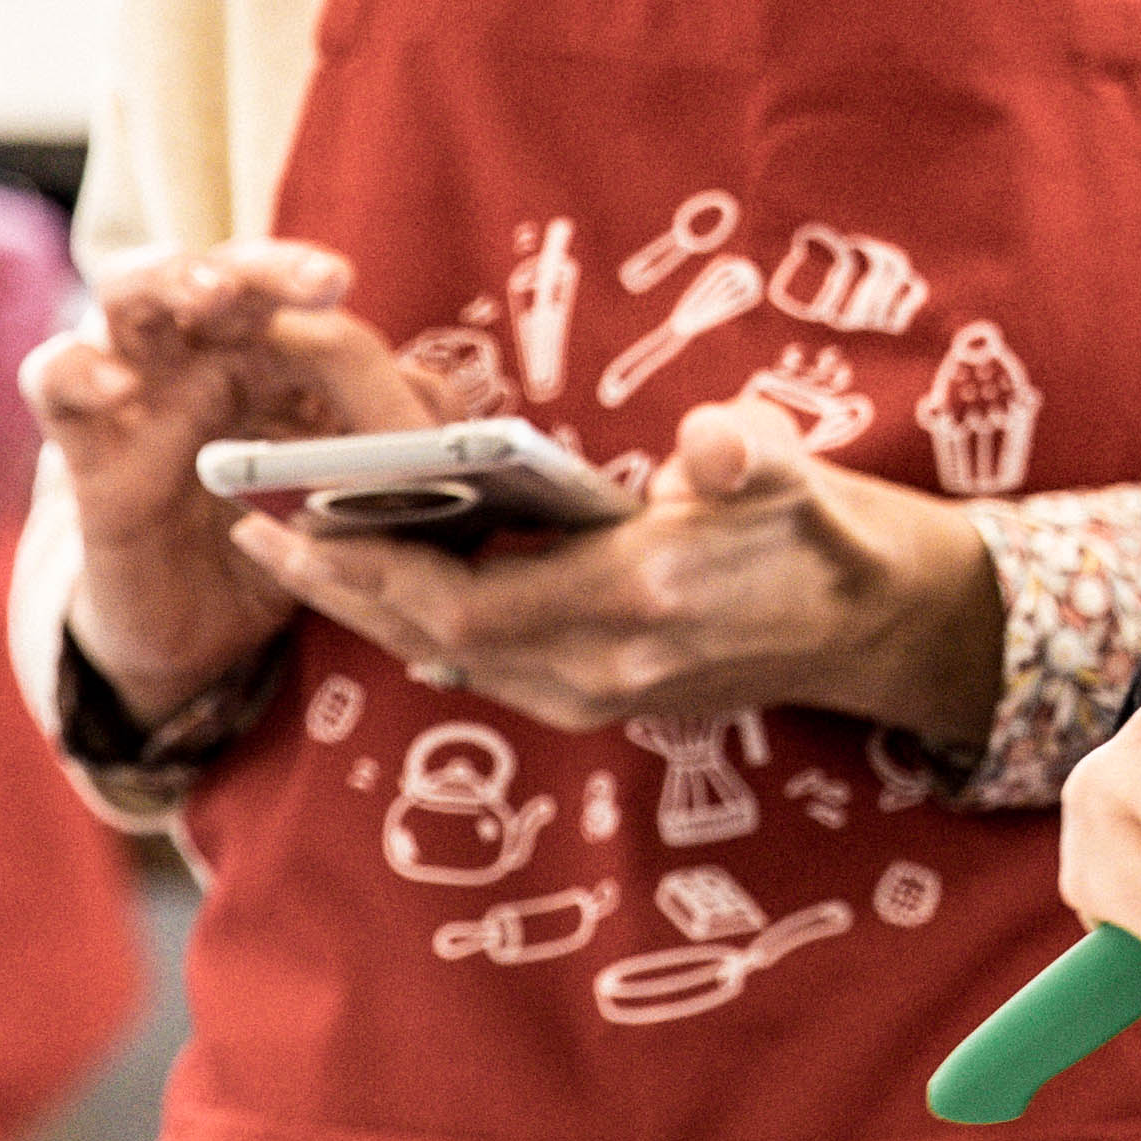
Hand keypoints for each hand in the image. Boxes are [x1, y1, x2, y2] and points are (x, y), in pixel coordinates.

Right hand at [26, 243, 418, 724]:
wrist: (201, 629)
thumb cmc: (284, 538)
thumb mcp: (353, 497)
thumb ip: (395, 451)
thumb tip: (440, 427)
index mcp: (275, 350)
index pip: (300, 299)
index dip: (331, 307)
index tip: (354, 314)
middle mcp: (203, 352)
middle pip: (220, 271)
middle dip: (266, 265)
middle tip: (321, 281)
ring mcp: (137, 390)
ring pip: (129, 293)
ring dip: (169, 280)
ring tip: (210, 296)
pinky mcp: (84, 445)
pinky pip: (54, 378)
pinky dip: (77, 368)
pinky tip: (115, 386)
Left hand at [228, 402, 1004, 739]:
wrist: (888, 629)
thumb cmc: (835, 538)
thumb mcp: (802, 480)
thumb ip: (748, 461)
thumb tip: (709, 446)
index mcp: (633, 602)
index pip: (461, 602)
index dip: (364, 570)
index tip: (287, 524)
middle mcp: (601, 667)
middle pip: (432, 637)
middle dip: (338, 590)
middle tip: (252, 532)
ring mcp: (602, 692)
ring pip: (452, 656)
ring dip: (372, 609)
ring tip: (300, 551)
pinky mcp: (609, 694)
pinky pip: (489, 666)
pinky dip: (427, 625)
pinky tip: (392, 589)